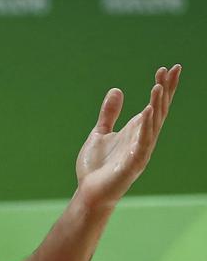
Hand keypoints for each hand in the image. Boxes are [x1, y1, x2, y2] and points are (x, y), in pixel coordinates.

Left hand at [76, 65, 180, 208]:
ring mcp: (141, 151)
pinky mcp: (133, 163)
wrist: (89, 192)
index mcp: (137, 131)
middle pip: (160, 110)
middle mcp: (143, 139)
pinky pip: (143, 142)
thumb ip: (109, 114)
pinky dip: (147, 127)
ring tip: (158, 86)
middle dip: (166, 90)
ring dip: (157, 104)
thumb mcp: (100, 133)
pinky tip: (149, 111)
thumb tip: (116, 90)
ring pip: (154, 124)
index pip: (155, 105)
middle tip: (172, 69)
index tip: (167, 68)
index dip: (162, 87)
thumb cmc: (96, 166)